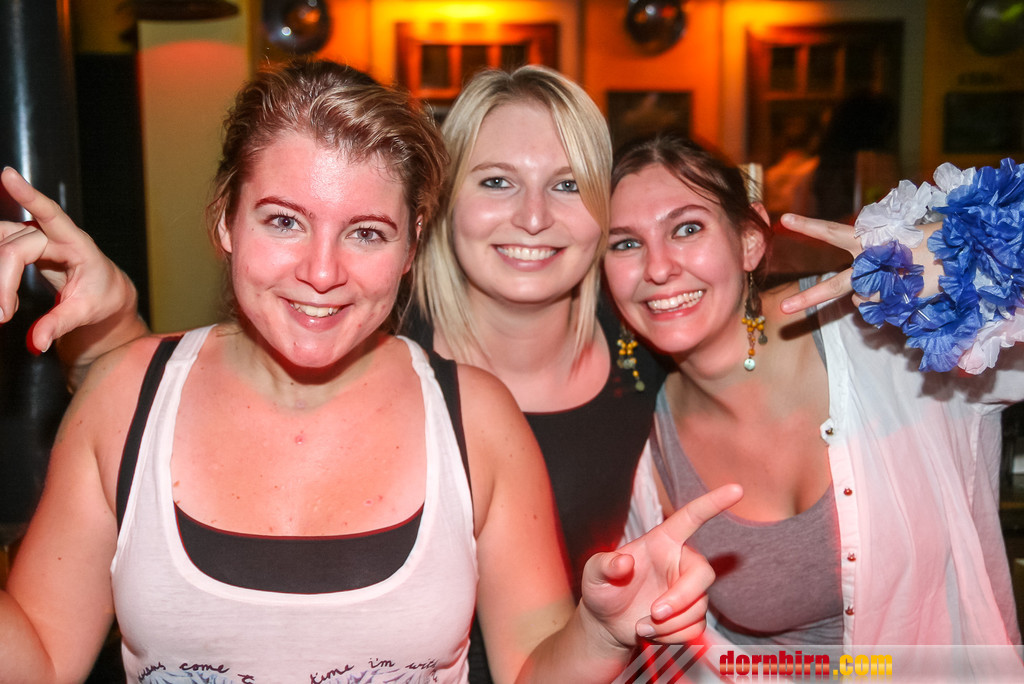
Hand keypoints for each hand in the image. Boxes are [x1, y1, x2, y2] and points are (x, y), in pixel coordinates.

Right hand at [0, 167, 139, 354]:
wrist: (105, 292)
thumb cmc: (101, 296)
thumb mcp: (86, 312)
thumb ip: (60, 324)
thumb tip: (36, 342)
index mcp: (78, 244)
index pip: (51, 215)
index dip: (29, 195)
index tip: (8, 175)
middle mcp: (53, 234)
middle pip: (14, 248)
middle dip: (3, 283)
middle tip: (2, 316)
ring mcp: (33, 236)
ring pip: (0, 246)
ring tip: (4, 310)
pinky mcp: (20, 243)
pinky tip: (1, 297)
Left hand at [579, 483, 741, 645]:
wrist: (606, 624)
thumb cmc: (601, 589)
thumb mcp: (593, 573)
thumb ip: (605, 564)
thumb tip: (623, 562)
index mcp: (662, 542)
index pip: (692, 518)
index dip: (713, 503)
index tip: (736, 488)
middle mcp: (680, 562)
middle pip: (704, 574)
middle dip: (682, 598)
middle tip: (654, 612)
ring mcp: (688, 589)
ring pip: (699, 608)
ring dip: (670, 623)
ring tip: (641, 624)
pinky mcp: (691, 614)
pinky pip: (695, 628)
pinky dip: (672, 636)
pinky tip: (651, 632)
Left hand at [777, 213, 944, 314]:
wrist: (966, 253)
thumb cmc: (929, 245)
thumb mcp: (895, 249)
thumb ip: (871, 273)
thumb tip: (855, 301)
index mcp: (870, 239)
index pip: (833, 232)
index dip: (809, 226)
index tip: (784, 219)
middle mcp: (872, 261)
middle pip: (834, 285)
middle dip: (808, 298)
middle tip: (783, 309)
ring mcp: (885, 283)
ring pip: (863, 299)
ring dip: (876, 293)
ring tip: (899, 277)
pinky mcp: (900, 300)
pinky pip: (883, 306)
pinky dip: (891, 299)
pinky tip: (908, 286)